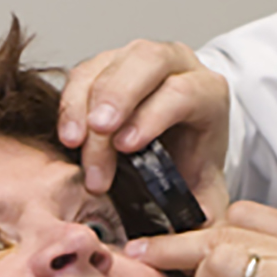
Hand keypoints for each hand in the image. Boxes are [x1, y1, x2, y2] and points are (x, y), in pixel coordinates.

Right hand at [59, 39, 230, 206]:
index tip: (127, 147)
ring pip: (109, 63)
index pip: (183, 92)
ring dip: (86, 102)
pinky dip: (71, 101)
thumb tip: (201, 218)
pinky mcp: (106, 63)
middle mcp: (176, 65)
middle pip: (146, 62)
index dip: (154, 116)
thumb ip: (206, 204)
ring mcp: (137, 59)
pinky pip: (83, 72)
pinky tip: (68, 134)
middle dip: (118, 95)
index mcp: (207, 92)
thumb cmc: (191, 160)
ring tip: (74, 142)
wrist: (182, 139)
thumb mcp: (206, 185)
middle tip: (97, 131)